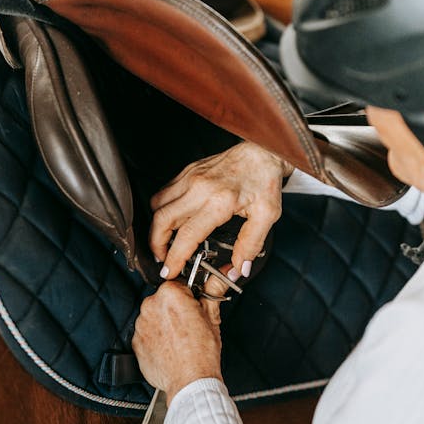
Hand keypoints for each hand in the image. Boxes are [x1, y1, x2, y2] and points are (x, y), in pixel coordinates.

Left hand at [133, 281, 223, 402]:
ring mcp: (140, 325)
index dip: (189, 295)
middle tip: (189, 325)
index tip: (194, 305)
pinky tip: (170, 348)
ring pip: (154, 318)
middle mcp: (150, 306)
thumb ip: (213, 290)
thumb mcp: (212, 317)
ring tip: (180, 340)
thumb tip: (221, 277)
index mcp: (170, 294)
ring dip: (164, 324)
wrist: (190, 382)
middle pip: (164, 300)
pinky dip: (156, 340)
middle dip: (175, 309)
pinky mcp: (136, 343)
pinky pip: (147, 335)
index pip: (178, 284)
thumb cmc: (202, 353)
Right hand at [149, 141, 291, 280]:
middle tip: (162, 258)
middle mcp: (199, 188)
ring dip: (157, 227)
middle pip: (162, 219)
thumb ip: (251, 244)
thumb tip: (240, 269)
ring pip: (157, 205)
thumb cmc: (264, 182)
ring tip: (166, 241)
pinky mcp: (187, 171)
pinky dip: (161, 209)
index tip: (169, 271)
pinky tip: (172, 220)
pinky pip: (163, 192)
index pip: (187, 235)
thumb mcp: (267, 216)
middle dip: (156, 244)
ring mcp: (190, 177)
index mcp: (219, 201)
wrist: (262, 153)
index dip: (174, 257)